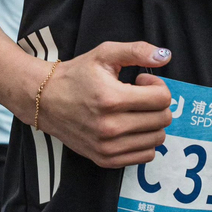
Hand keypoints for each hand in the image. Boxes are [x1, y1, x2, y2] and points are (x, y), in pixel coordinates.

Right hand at [36, 41, 172, 168]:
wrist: (46, 100)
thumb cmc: (77, 74)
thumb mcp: (105, 53)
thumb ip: (137, 51)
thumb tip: (165, 56)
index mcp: (112, 99)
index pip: (162, 99)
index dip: (158, 86)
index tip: (141, 82)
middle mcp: (111, 128)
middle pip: (162, 120)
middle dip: (158, 104)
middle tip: (139, 95)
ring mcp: (108, 148)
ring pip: (157, 139)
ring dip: (153, 122)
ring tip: (133, 110)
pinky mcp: (105, 160)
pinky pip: (144, 156)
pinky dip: (144, 140)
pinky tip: (130, 126)